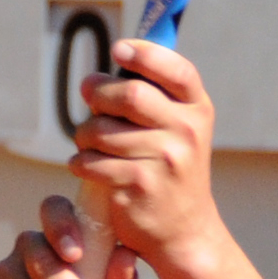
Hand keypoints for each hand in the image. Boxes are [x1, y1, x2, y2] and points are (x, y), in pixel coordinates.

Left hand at [69, 41, 222, 272]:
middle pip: (129, 94)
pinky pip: (92, 161)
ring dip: (84, 133)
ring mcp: (164, 159)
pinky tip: (84, 164)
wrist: (183, 229)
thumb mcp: (179, 129)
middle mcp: (186, 131)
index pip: (175, 70)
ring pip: (102, 129)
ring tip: (87, 141)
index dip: (144, 54)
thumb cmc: (170, 168)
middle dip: (98, 92)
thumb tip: (110, 66)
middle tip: (87, 95)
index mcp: (197, 109)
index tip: (118, 49)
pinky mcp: (139, 185)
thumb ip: (155, 97)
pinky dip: (80, 161)